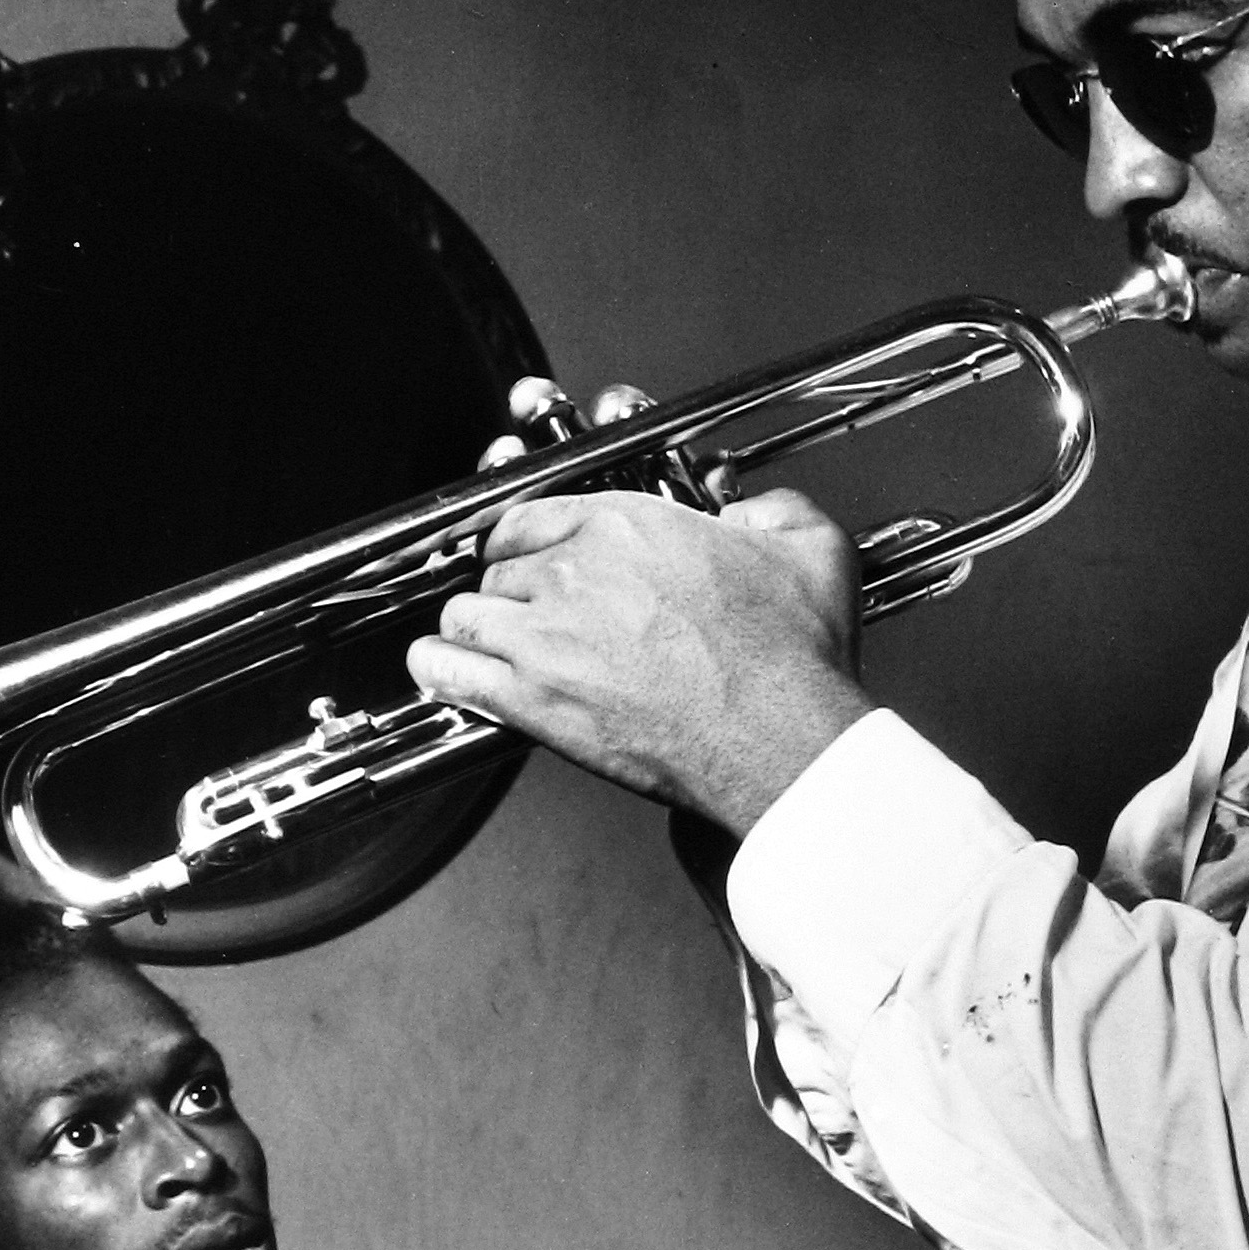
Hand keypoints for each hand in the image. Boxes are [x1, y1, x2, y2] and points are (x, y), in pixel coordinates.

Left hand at [406, 487, 873, 833]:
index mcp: (627, 525)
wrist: (780, 739)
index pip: (534, 515)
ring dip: (472, 626)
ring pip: (466, 613)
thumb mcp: (810, 549)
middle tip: (524, 612)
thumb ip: (771, 510)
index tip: (527, 554)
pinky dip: (438, 669)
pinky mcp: (533, 699)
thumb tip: (747, 510)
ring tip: (481, 642)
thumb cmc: (792, 657)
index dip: (525, 538)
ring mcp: (545, 636)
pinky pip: (450, 672)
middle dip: (509, 589)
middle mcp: (575, 571)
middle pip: (500, 567)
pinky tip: (439, 670)